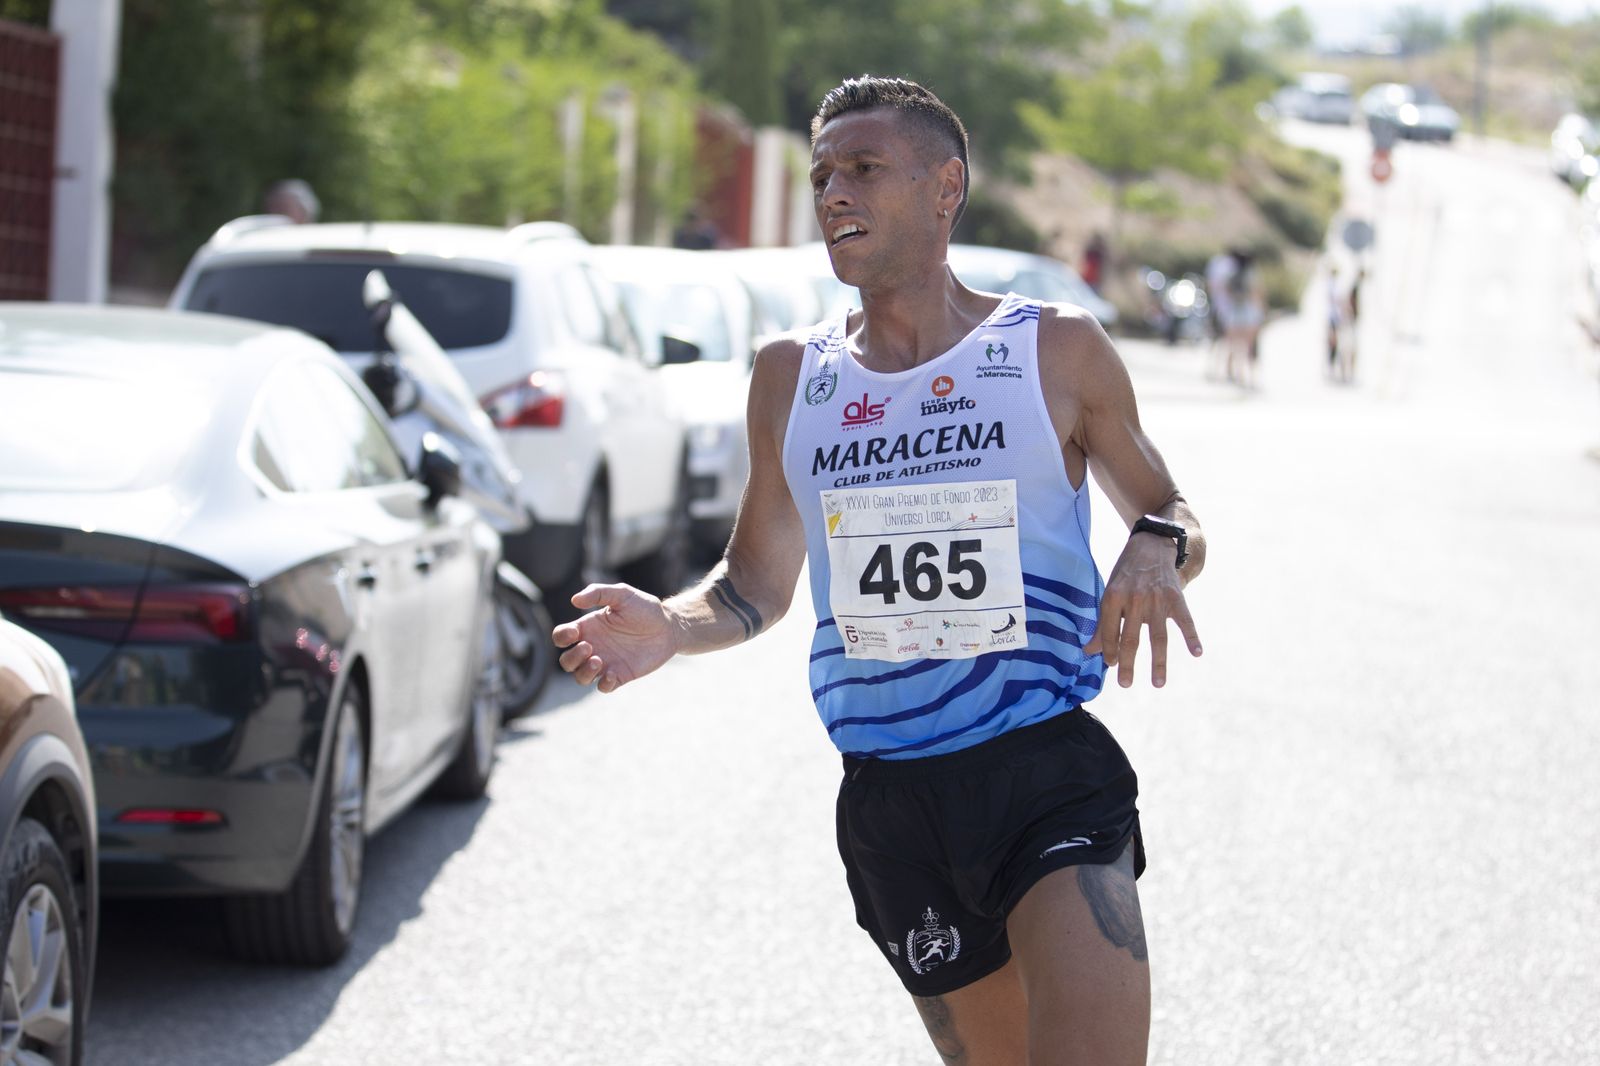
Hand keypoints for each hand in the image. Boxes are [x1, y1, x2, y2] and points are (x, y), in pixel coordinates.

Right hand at [552, 583, 679, 692]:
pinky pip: (603, 687)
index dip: (561, 637)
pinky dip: (603, 684)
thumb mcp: (622, 594)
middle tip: (590, 647)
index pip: (561, 636)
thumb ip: (599, 593)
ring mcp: (606, 662)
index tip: (575, 632)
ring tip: (598, 660)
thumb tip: (574, 600)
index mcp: (588, 627)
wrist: (669, 626)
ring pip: (580, 677)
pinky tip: (612, 674)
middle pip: (566, 661)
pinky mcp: (621, 675)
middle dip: (572, 657)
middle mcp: (593, 647)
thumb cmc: (645, 608)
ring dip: (584, 672)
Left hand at [1084, 536, 1201, 688]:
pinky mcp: (1176, 597)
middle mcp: (1134, 600)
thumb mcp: (1109, 592)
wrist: (1151, 543)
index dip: (1109, 651)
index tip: (1111, 666)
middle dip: (1127, 664)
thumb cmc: (1126, 572)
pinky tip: (1197, 653)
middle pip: (1130, 639)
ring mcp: (1157, 599)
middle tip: (1125, 685)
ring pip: (1157, 637)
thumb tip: (1089, 651)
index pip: (1109, 632)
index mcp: (1113, 598)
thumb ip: (1102, 623)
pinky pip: (1185, 621)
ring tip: (1158, 683)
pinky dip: (1192, 637)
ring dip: (1158, 662)